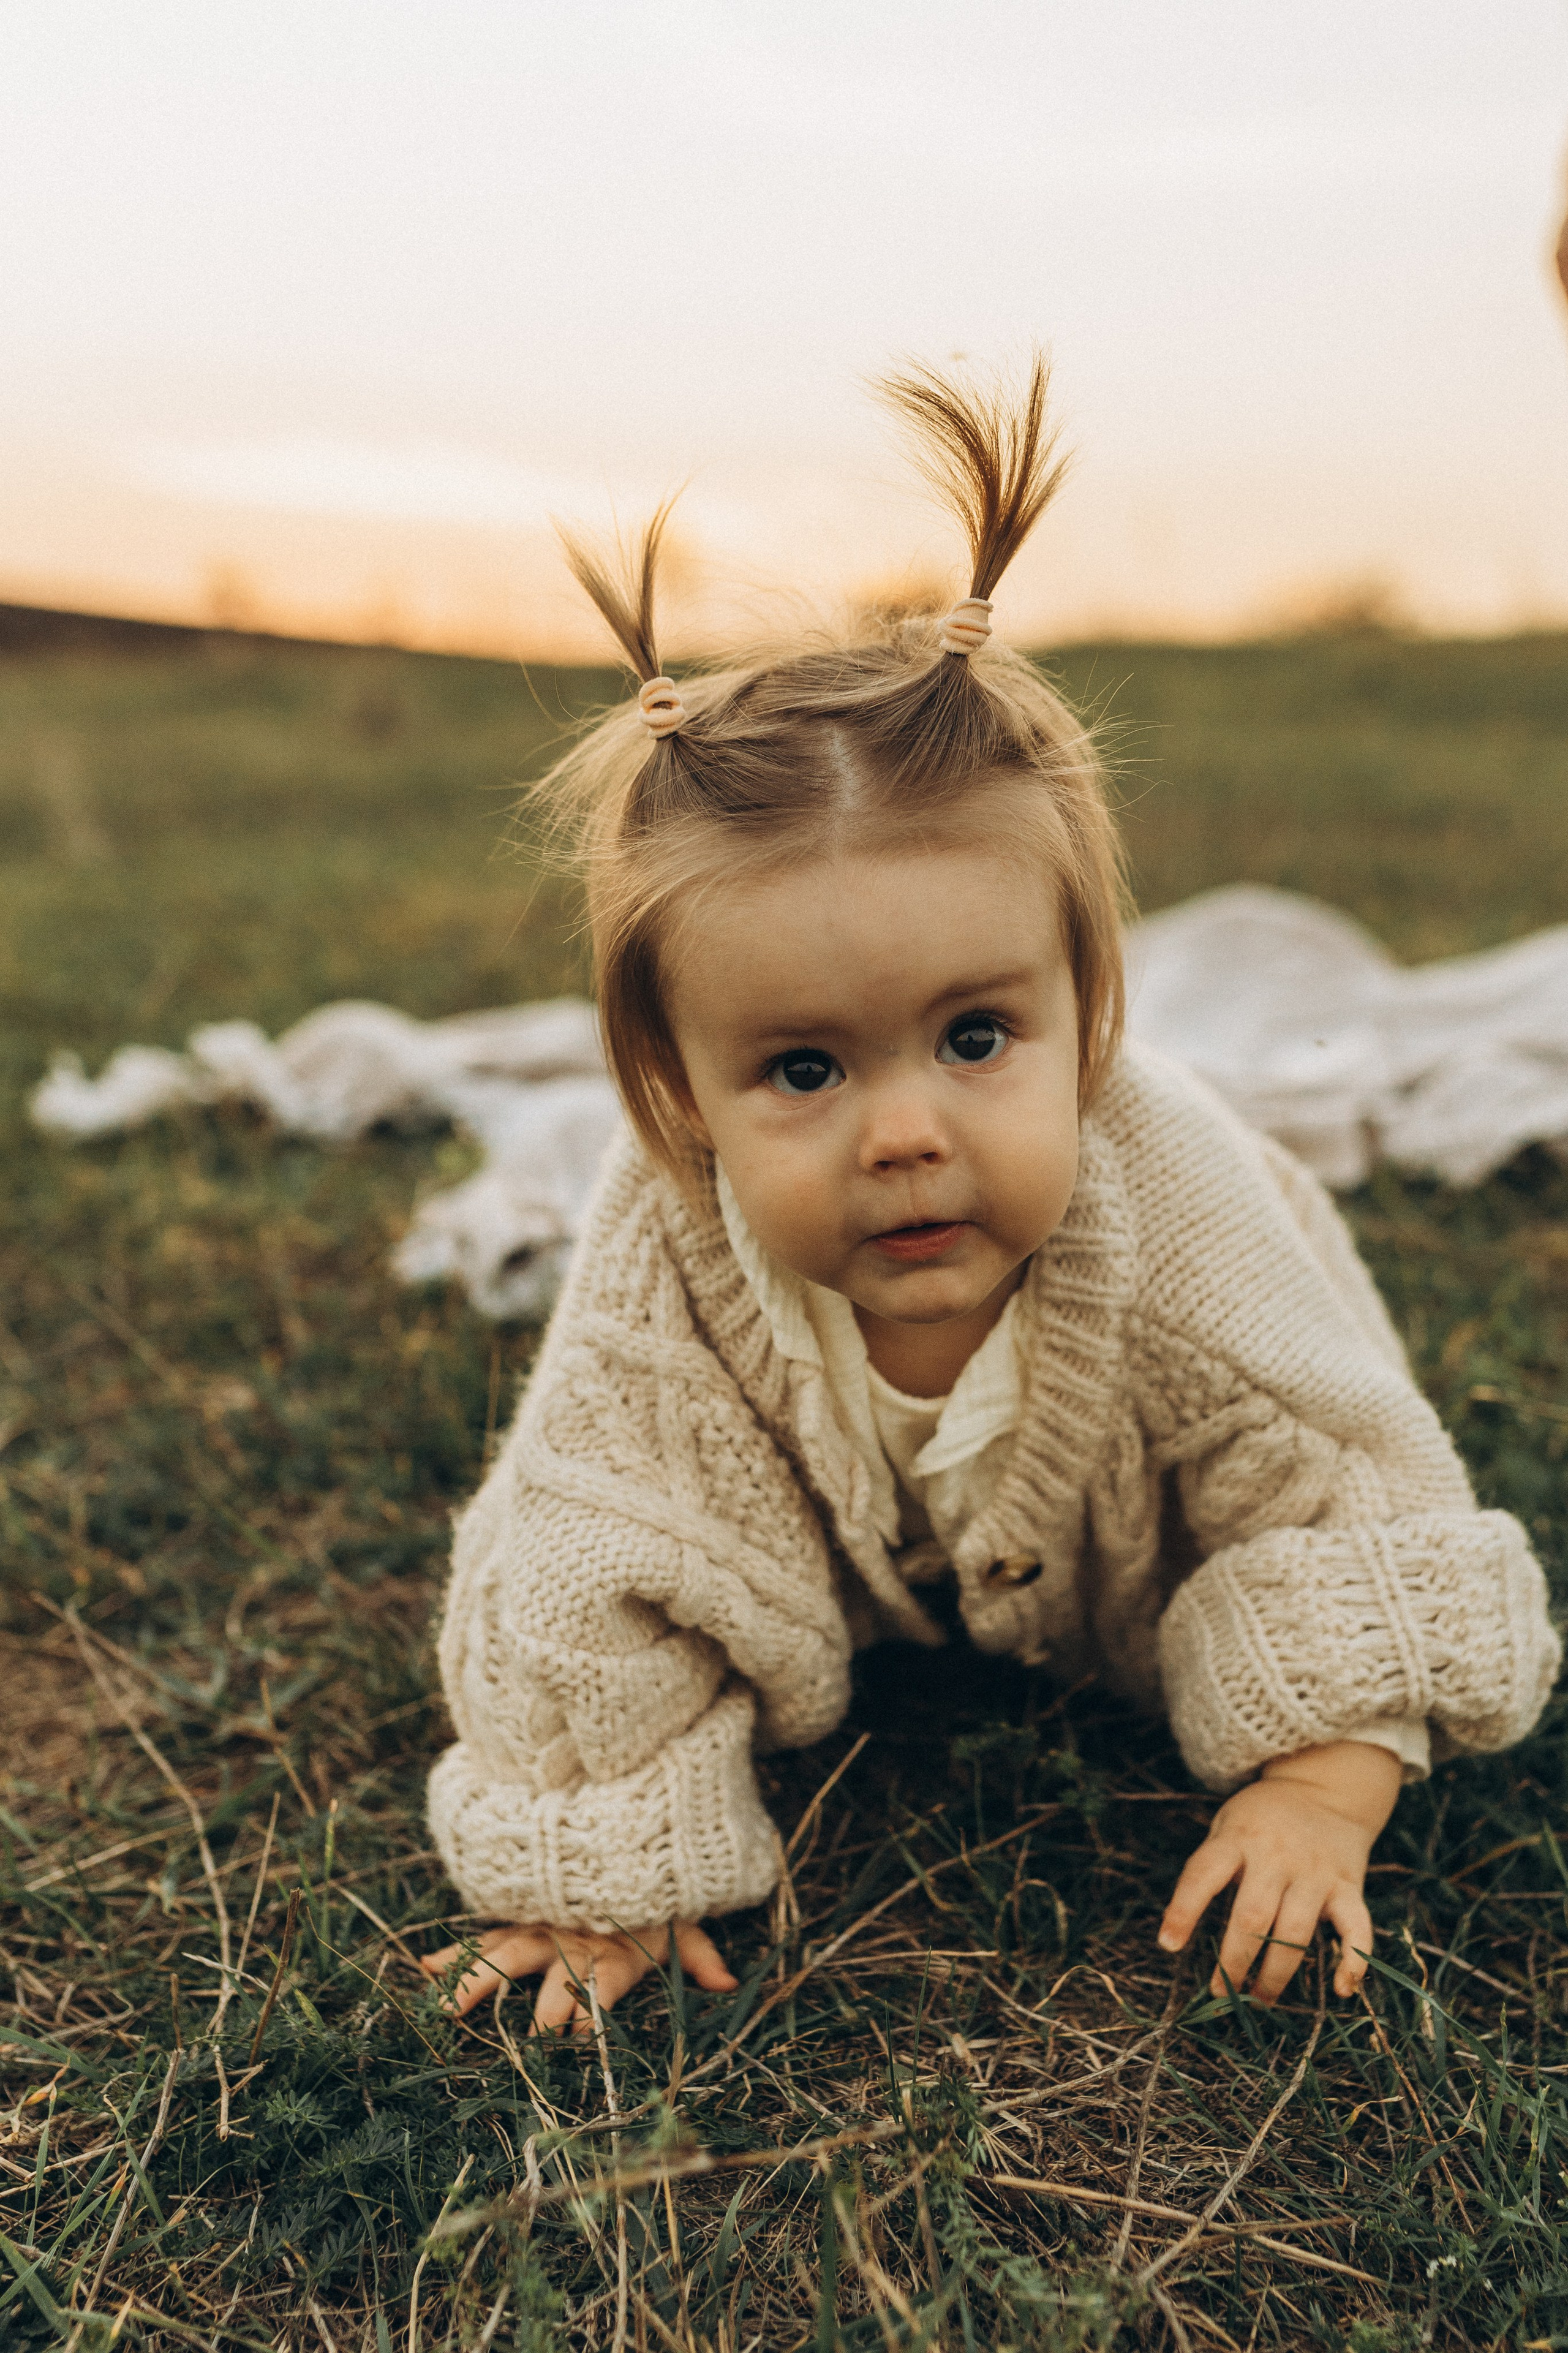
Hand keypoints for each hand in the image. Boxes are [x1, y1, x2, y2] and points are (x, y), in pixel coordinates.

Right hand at [420, 1918, 736, 2032]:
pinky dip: (455, 1954)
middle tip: (526, 2038)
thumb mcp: (682, 1922)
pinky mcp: (521, 1923)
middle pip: (548, 1973)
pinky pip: (483, 1938)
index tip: (579, 2036)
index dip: (590, 2009)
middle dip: (537, 2005)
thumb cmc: (652, 1899)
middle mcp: (569, 1940)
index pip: (599, 1983)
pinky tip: (425, 1968)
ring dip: (477, 1981)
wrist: (623, 1836)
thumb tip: (730, 1983)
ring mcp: (541, 1929)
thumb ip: (700, 1953)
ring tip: (446, 2007)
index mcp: (610, 1949)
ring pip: (503, 1954)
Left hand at [1158, 1740, 1401, 2004]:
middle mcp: (1277, 1854)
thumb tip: (1184, 1926)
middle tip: (1220, 1993)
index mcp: (1238, 1837)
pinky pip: (1356, 1928)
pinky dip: (1352, 1961)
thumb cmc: (1262, 1817)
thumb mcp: (1228, 1822)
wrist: (1326, 1787)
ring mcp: (1316, 1871)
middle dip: (1234, 1962)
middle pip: (1252, 1917)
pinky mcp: (1349, 1885)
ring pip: (1295, 1933)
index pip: (1204, 1874)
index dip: (1183, 1910)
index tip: (1168, 1945)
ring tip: (1258, 1999)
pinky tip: (1342, 1989)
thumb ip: (1212, 1865)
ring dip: (1275, 1974)